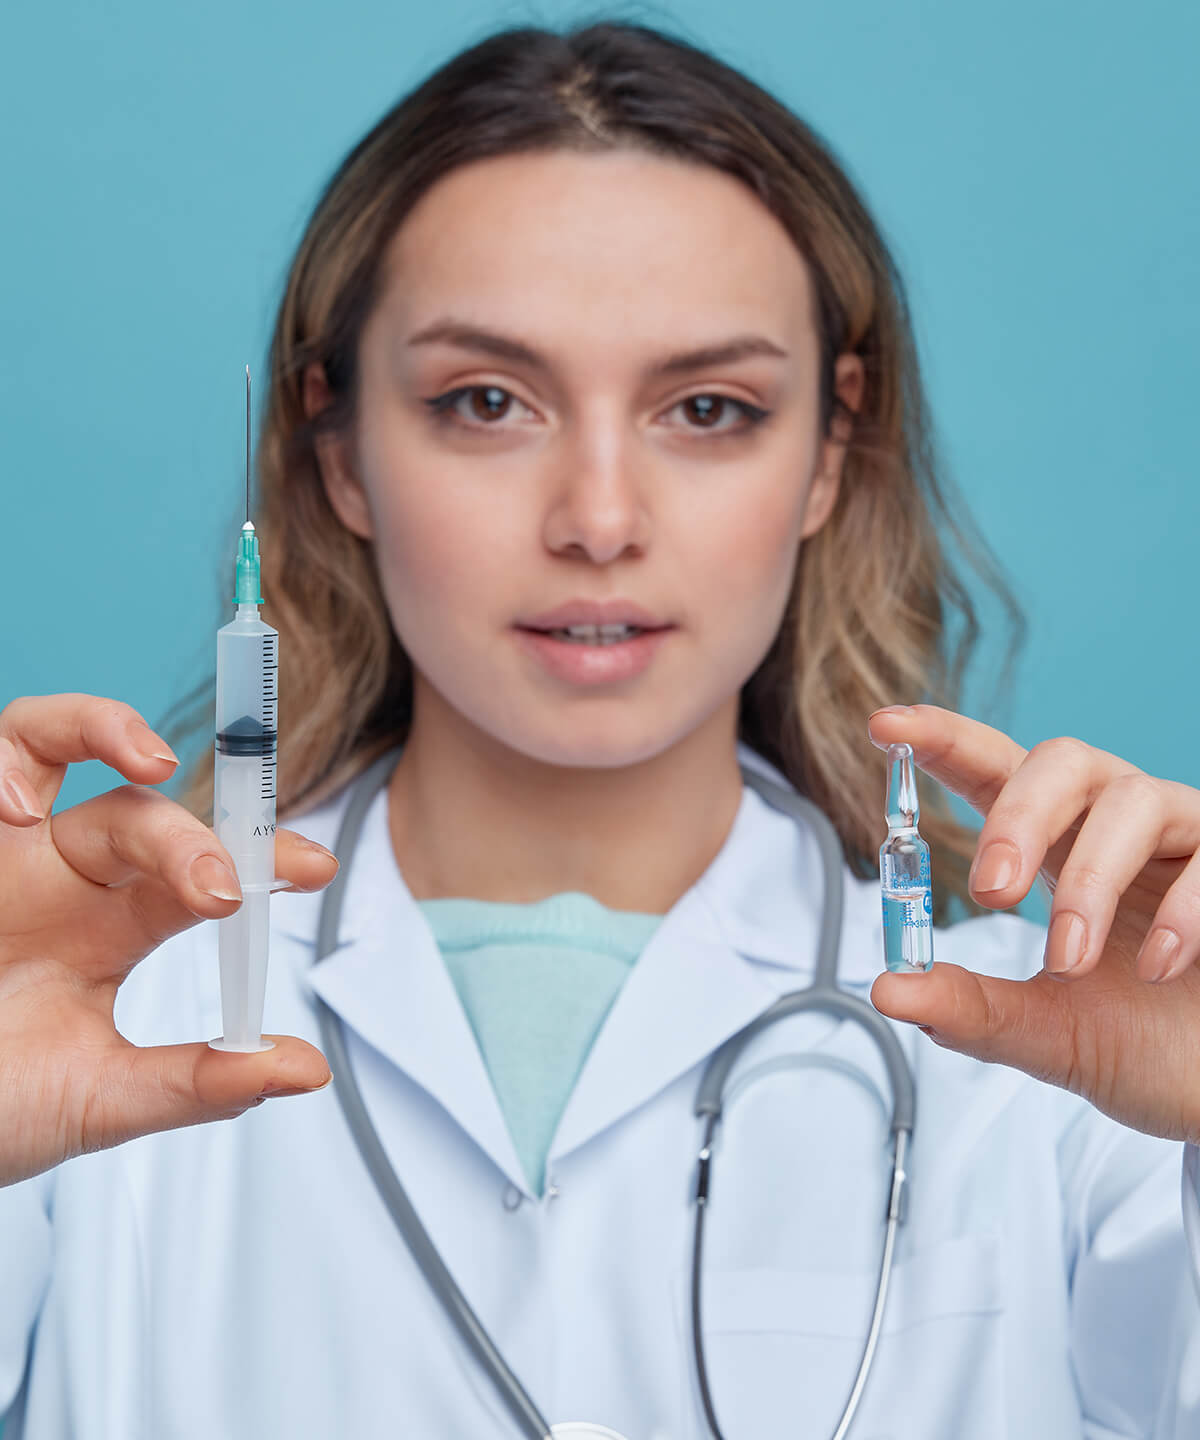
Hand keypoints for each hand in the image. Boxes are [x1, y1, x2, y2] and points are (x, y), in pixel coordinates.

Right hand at [0, 694, 340, 1187]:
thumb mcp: (95, 1100)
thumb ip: (195, 1083)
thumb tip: (307, 1071)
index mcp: (108, 928)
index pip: (199, 870)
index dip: (259, 858)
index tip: (315, 866)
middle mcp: (59, 876)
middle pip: (139, 814)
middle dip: (189, 840)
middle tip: (216, 889)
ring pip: (48, 744)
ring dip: (99, 727)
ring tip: (150, 758)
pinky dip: (0, 767)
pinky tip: (18, 807)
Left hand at [867, 704, 1199, 1145]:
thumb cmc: (1145, 1040)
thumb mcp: (1047, 1032)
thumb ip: (972, 1009)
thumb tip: (889, 990)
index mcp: (1058, 843)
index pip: (994, 770)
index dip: (943, 740)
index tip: (886, 726)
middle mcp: (1118, 821)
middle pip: (1062, 760)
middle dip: (1018, 816)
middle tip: (990, 891)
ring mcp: (1186, 837)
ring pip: (1132, 800)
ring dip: (1089, 881)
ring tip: (1069, 959)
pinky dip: (1179, 912)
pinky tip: (1157, 967)